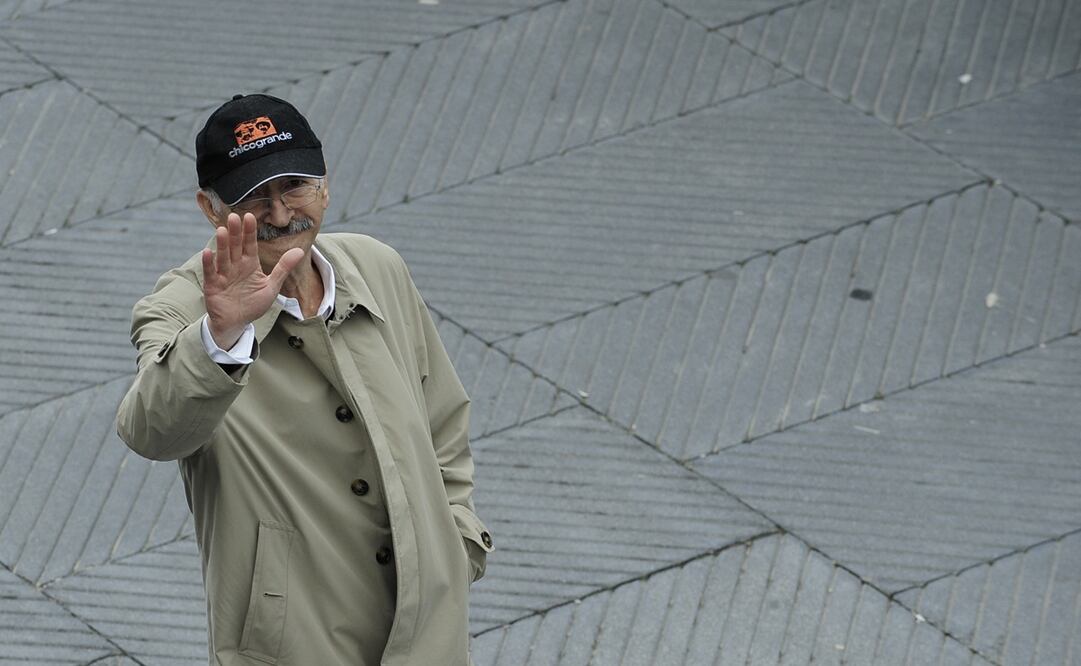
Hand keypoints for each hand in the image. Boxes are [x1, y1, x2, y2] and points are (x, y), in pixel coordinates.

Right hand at [201, 212, 303, 348]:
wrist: (237, 322)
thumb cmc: (254, 303)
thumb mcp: (271, 285)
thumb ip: (283, 268)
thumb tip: (300, 251)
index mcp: (250, 264)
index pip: (250, 244)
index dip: (250, 232)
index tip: (250, 217)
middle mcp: (236, 266)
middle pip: (235, 247)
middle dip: (235, 233)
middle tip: (234, 217)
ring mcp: (223, 275)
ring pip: (223, 257)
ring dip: (222, 244)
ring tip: (221, 230)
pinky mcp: (213, 286)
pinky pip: (211, 273)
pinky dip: (209, 263)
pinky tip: (208, 252)